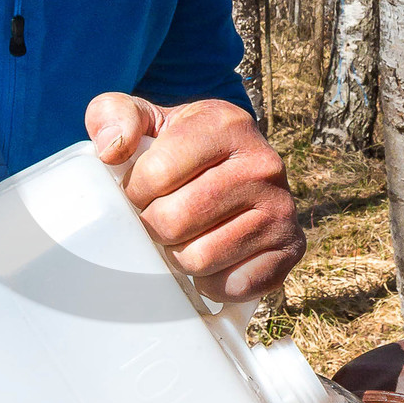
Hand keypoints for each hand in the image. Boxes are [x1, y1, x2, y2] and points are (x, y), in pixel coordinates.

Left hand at [85, 93, 304, 300]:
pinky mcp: (291, 248)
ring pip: (200, 259)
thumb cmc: (180, 148)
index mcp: (226, 124)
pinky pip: (232, 286)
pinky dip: (212, 282)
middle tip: (158, 218)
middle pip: (174, 222)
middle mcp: (264, 164)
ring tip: (183, 236)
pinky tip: (211, 258)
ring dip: (179, 256)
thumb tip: (111, 150)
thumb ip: (112, 116)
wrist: (235, 169)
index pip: (156, 174)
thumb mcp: (146, 119)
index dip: (134, 191)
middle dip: (153, 227)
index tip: (140, 190)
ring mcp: (282, 209)